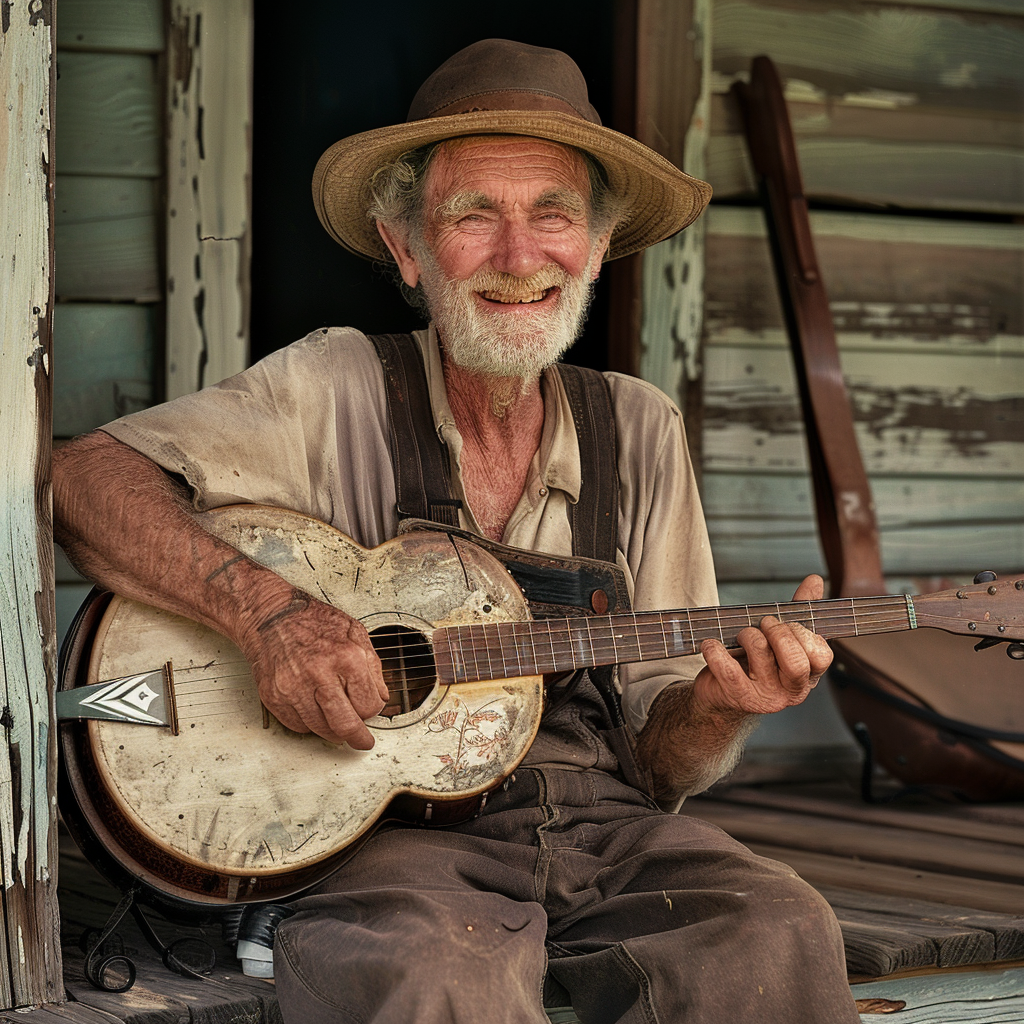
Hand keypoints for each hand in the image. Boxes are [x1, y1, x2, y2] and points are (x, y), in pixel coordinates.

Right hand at [239, 590, 389, 748]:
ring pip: (321, 730)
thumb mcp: (355, 632)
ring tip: (337, 720)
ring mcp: (293, 688)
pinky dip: (309, 723)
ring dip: (333, 730)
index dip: (373, 710)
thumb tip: (382, 695)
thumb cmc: (311, 620)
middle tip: (362, 741)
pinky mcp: (274, 697)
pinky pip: (298, 726)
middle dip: (358, 737)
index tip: (371, 710)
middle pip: (345, 725)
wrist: (270, 615)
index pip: (369, 705)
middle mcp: (319, 674)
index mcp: (346, 657)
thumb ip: (373, 666)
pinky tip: (314, 708)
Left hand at [692, 574, 832, 721]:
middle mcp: (792, 690)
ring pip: (761, 652)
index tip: (787, 623)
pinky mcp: (738, 697)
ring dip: (747, 634)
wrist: (721, 694)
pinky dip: (715, 650)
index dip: (804, 634)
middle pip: (796, 660)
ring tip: (740, 635)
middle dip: (778, 632)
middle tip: (763, 624)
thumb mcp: (779, 638)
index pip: (822, 656)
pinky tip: (712, 644)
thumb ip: (799, 611)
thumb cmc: (754, 662)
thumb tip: (815, 581)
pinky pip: (727, 669)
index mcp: (808, 675)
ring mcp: (766, 697)